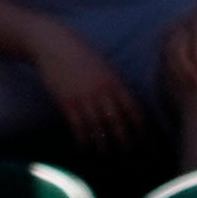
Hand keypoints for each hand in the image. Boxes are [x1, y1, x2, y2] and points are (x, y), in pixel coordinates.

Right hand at [26, 20, 148, 153]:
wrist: (54, 44)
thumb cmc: (80, 53)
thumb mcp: (103, 65)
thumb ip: (113, 82)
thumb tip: (123, 99)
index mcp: (114, 81)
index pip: (132, 108)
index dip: (139, 124)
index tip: (143, 136)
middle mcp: (102, 91)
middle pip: (117, 121)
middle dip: (124, 138)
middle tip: (127, 151)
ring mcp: (84, 97)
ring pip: (97, 127)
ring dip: (102, 142)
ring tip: (105, 153)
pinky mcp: (67, 102)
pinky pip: (78, 126)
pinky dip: (83, 138)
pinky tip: (85, 146)